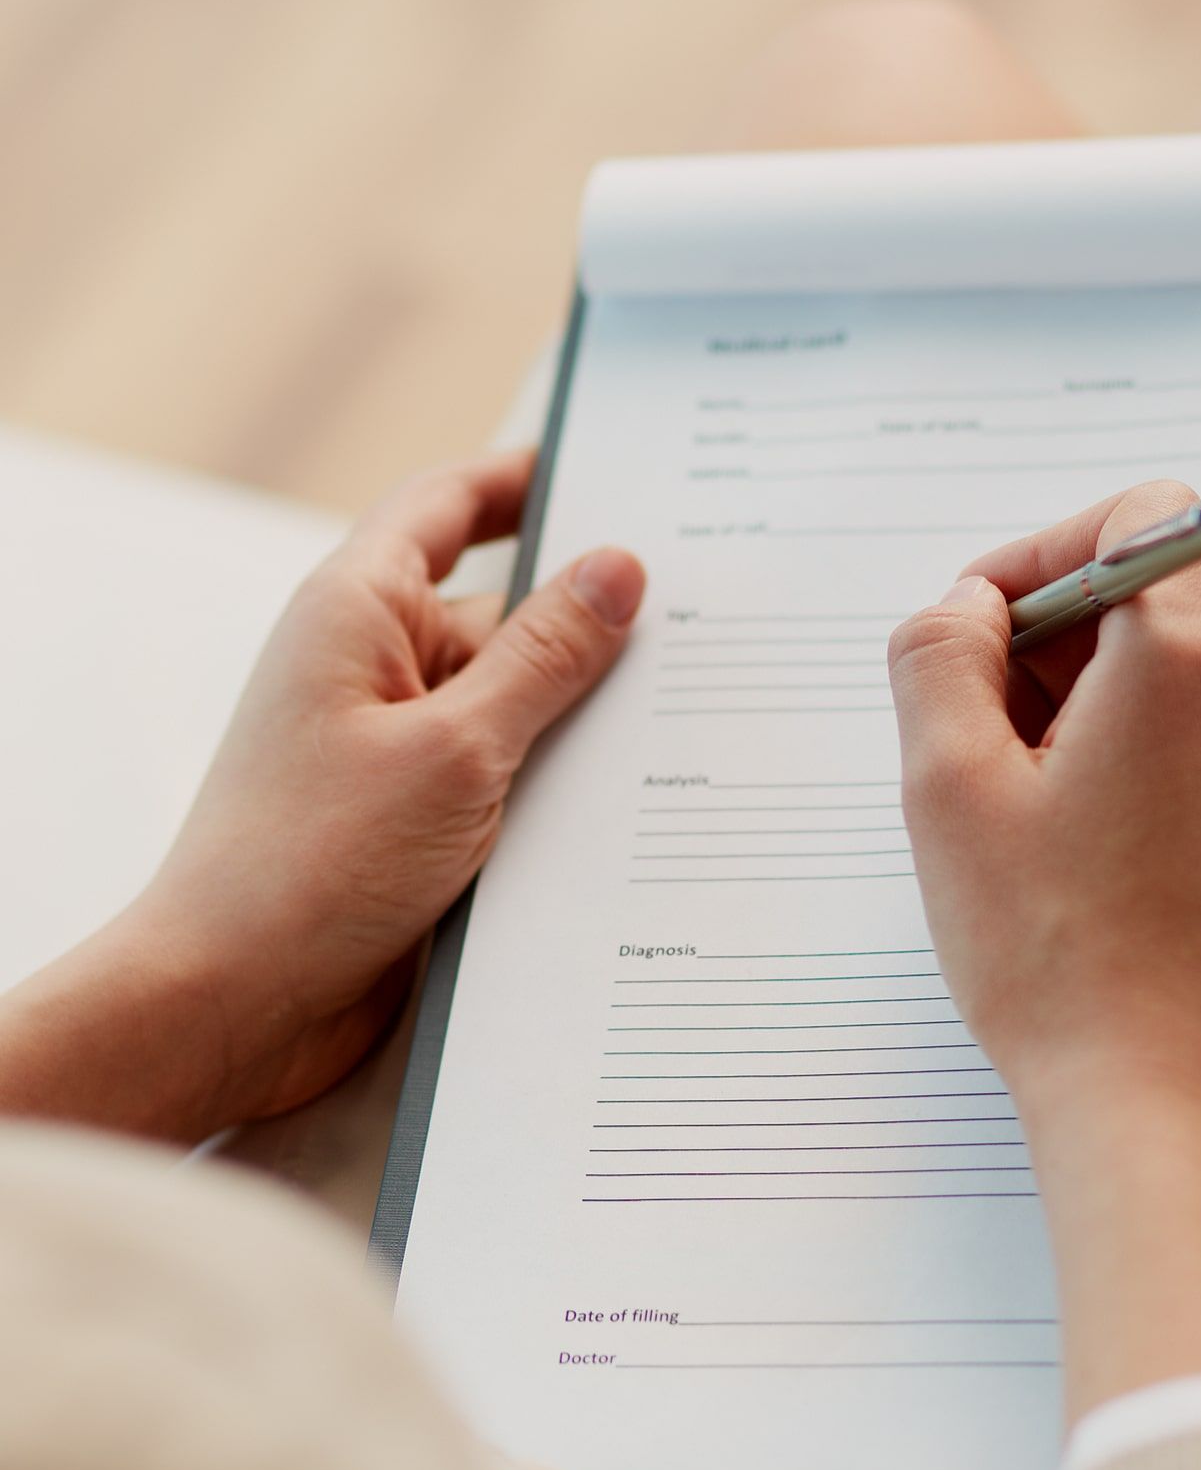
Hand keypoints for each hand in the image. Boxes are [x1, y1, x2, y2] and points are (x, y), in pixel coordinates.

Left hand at [0, 450, 644, 1140]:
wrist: (232, 1004)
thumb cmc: (311, 864)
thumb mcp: (457, 748)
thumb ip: (545, 656)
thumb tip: (617, 568)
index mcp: (358, 611)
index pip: (449, 506)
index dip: (525, 476)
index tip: (613, 466)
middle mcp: (375, 666)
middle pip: (500, 607)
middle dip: (588, 612)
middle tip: (698, 608)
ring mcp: (396, 743)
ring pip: (514, 697)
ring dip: (581, 708)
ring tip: (688, 706)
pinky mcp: (417, 815)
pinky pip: (505, 768)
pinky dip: (559, 773)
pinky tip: (634, 794)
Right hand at [888, 479, 1200, 1120]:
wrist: (1169, 1106)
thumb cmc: (1056, 959)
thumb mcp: (948, 789)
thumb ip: (938, 654)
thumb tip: (970, 608)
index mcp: (1190, 662)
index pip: (1142, 516)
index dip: (1050, 552)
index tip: (993, 630)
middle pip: (1161, 602)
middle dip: (1062, 646)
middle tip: (992, 740)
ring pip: (1194, 679)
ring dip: (1110, 711)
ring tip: (1049, 816)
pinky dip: (1166, 766)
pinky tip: (1111, 856)